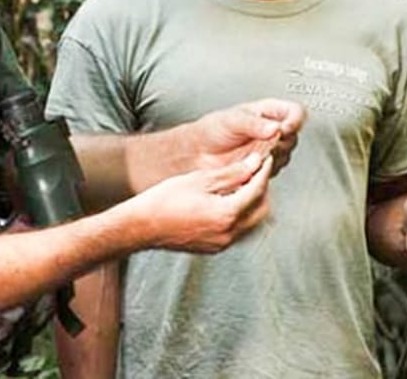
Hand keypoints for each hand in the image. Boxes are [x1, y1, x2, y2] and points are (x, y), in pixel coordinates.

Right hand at [132, 151, 273, 253]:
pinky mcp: (214, 247)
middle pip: (261, 209)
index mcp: (226, 215)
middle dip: (262, 188)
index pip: (257, 190)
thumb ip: (232, 173)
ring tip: (243, 183)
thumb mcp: (200, 180)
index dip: (263, 171)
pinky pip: (238, 230)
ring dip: (253, 202)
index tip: (265, 158)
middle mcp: (228, 233)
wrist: (140, 227)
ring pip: (252, 222)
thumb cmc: (164, 201)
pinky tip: (230, 200)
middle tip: (255, 170)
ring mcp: (222, 243)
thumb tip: (254, 163)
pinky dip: (241, 214)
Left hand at [189, 99, 304, 172]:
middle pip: (294, 136)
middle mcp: (273, 130)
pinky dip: (265, 169)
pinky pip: (274, 170)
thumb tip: (274, 128)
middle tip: (268, 144)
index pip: (295, 112)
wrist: (199, 153)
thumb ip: (254, 124)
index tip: (284, 128)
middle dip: (283, 141)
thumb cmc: (212, 130)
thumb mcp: (232, 120)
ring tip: (254, 155)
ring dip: (273, 157)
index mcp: (269, 112)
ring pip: (286, 155)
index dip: (295, 120)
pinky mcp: (264, 167)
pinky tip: (251, 165)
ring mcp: (270, 150)